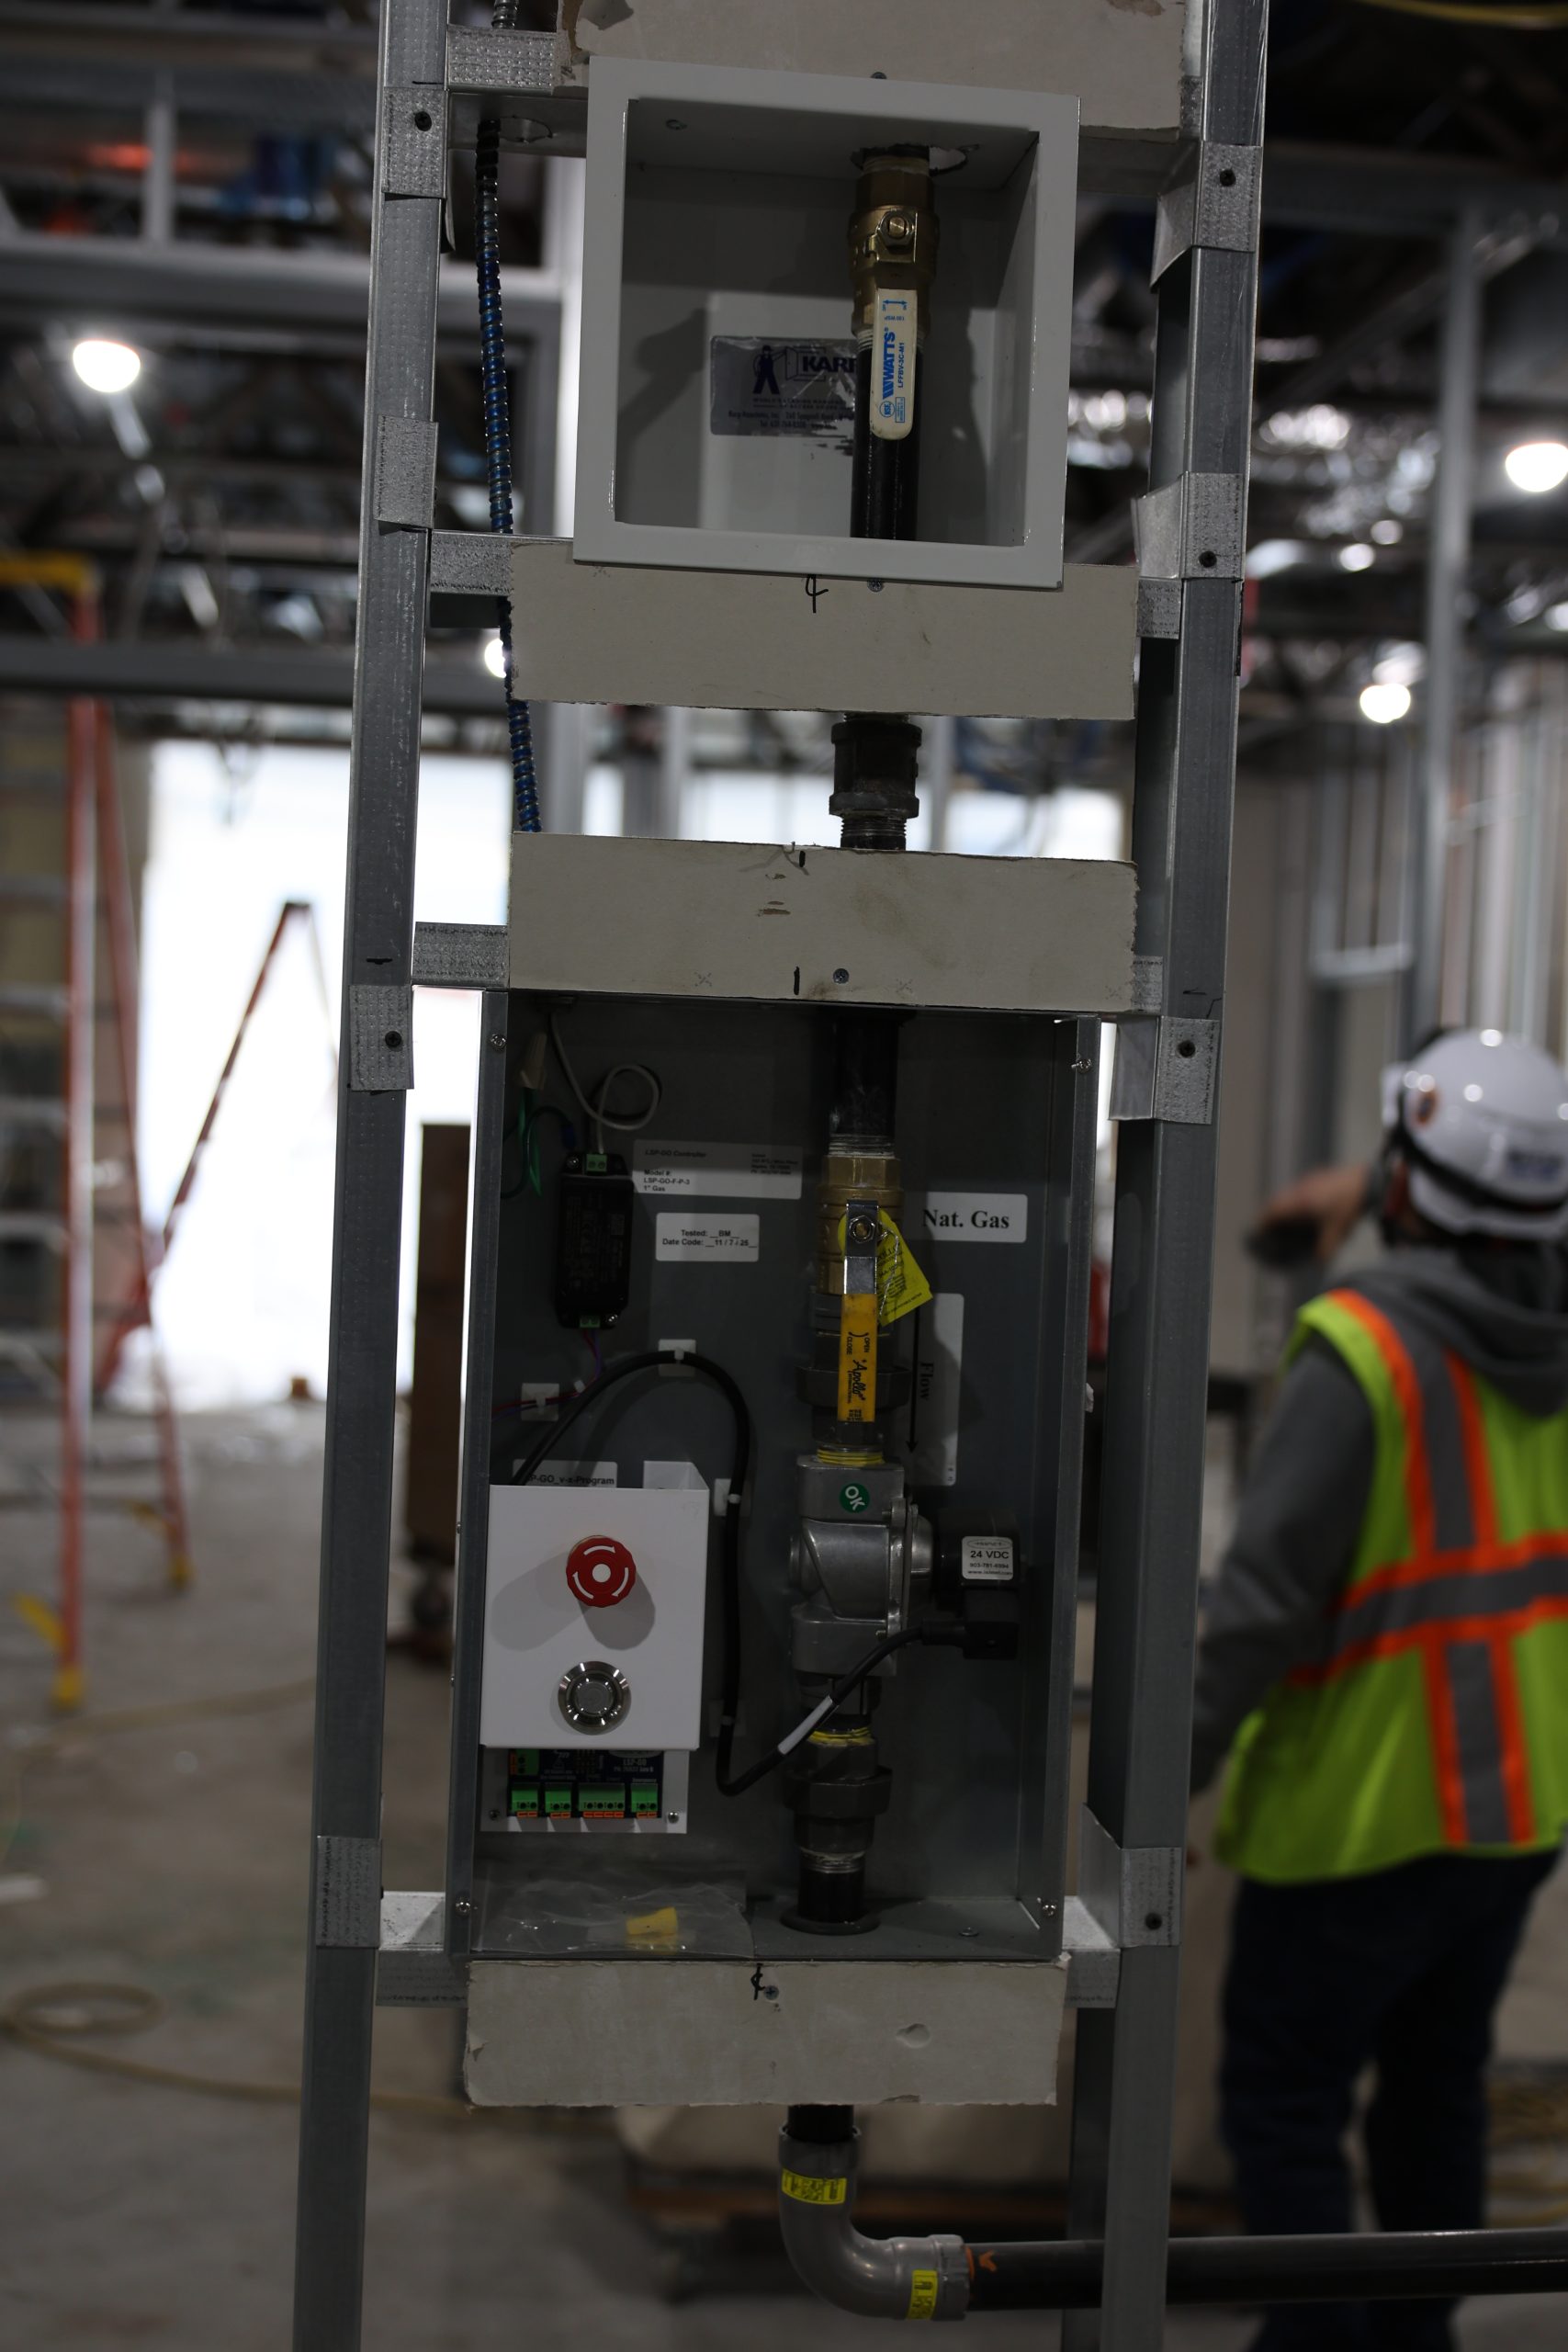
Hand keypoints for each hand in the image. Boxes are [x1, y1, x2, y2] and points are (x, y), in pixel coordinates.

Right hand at [1247, 1162, 1370, 1266]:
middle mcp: (1299, 1189)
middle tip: (1274, 1230)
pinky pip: (1302, 1189)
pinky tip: (1312, 1209)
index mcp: (1298, 1202)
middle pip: (1277, 1202)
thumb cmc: (1349, 1205)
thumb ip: (1325, 1249)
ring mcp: (1308, 1180)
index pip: (1271, 1212)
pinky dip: (1300, 1200)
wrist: (1369, 1180)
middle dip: (1273, 1216)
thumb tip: (1318, 1264)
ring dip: (1287, 1207)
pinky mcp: (1319, 1176)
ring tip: (1293, 1221)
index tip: (1259, 1233)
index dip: (1263, 1224)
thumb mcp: (1337, 1232)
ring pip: (1289, 1194)